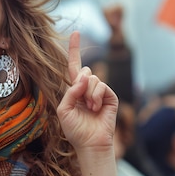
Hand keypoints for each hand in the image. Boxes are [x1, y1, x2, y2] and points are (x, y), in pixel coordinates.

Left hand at [56, 31, 117, 153]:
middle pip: (83, 71)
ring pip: (93, 78)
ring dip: (88, 94)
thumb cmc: (74, 129)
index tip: (75, 32)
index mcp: (74, 90)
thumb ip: (70, 92)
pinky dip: (96, 96)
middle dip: (80, 85)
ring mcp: (99, 92)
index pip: (73, 66)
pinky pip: (102, 86)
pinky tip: (96, 108)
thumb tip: (84, 76)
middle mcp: (87, 88)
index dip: (74, 49)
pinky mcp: (110, 96)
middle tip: (82, 102)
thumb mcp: (64, 110)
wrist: (90, 143)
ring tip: (90, 109)